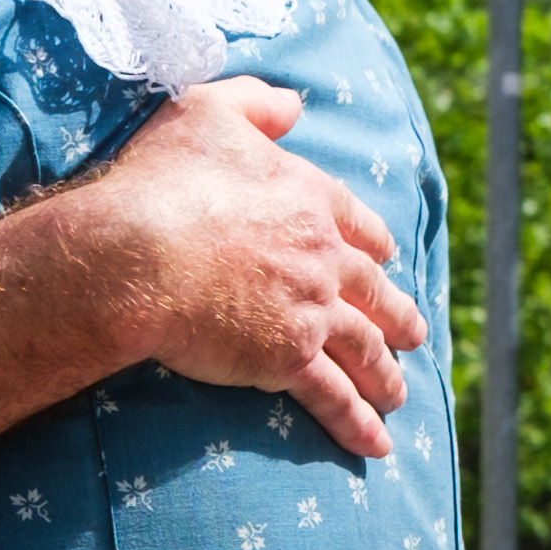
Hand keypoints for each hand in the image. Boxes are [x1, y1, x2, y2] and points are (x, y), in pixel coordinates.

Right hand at [89, 79, 426, 459]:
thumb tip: (295, 105)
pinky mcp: (287, 359)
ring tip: (399, 396)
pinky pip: (334, 396)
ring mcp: (310, 309)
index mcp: (309, 197)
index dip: (373, 244)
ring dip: (385, 374)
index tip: (386, 259)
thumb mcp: (207, 111)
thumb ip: (257, 102)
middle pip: (372, 291)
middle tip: (415, 336)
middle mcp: (322, 254)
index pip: (357, 223)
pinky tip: (376, 447)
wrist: (136, 254)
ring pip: (364, 346)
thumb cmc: (159, 182)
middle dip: (396, 315)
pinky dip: (357, 421)